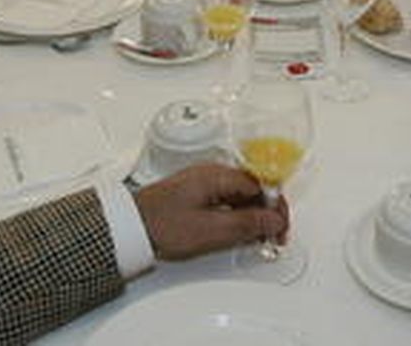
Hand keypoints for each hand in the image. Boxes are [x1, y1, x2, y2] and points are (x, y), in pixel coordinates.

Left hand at [134, 163, 287, 260]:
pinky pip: (226, 200)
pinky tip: (237, 232)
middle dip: (267, 212)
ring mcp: (203, 182)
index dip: (275, 207)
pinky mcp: (196, 193)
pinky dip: (237, 215)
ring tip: (256, 238)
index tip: (280, 228)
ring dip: (253, 215)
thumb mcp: (211, 229)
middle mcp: (212, 173)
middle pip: (253, 188)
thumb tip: (274, 220)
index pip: (261, 185)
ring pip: (240, 195)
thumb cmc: (162, 223)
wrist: (129, 226)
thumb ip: (247, 223)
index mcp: (218, 174)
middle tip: (272, 236)